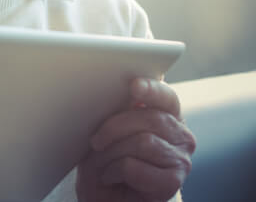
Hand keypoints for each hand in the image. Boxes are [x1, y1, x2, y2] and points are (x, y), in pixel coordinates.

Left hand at [76, 77, 194, 201]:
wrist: (105, 196)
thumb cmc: (106, 159)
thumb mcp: (107, 127)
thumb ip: (119, 108)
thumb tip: (114, 90)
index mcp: (167, 115)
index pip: (166, 97)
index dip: (152, 90)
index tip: (134, 85)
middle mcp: (181, 135)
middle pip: (150, 118)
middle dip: (114, 128)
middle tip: (96, 142)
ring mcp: (181, 160)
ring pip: (142, 142)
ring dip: (112, 153)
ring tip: (103, 164)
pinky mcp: (173, 182)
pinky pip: (135, 167)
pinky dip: (113, 171)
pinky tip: (111, 177)